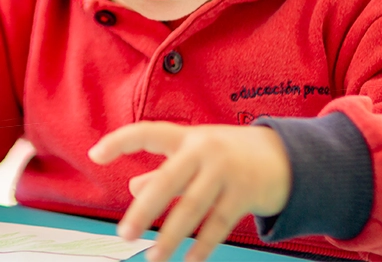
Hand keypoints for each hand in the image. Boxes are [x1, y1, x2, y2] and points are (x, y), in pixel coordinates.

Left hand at [89, 122, 290, 261]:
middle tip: (125, 233)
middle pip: (168, 181)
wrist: (287, 155)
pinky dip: (202, 246)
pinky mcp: (245, 194)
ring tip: (153, 257)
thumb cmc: (230, 154)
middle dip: (144, 210)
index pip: (147, 133)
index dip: (120, 141)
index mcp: (187, 137)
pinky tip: (189, 261)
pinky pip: (219, 225)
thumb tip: (134, 189)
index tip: (95, 155)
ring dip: (171, 236)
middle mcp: (204, 151)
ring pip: (192, 208)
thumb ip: (164, 171)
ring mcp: (226, 172)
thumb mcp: (196, 153)